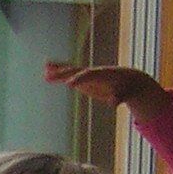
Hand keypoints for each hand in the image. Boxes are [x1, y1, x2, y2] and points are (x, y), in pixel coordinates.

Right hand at [45, 63, 170, 114]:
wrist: (128, 80)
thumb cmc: (127, 87)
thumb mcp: (126, 93)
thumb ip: (119, 97)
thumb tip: (114, 103)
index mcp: (102, 74)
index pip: (89, 75)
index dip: (79, 79)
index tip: (69, 84)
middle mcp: (92, 72)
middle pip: (76, 71)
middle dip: (63, 74)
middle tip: (50, 76)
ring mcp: (86, 75)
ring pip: (69, 71)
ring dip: (57, 71)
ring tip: (44, 70)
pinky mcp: (82, 80)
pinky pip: (67, 76)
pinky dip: (57, 75)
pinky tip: (46, 74)